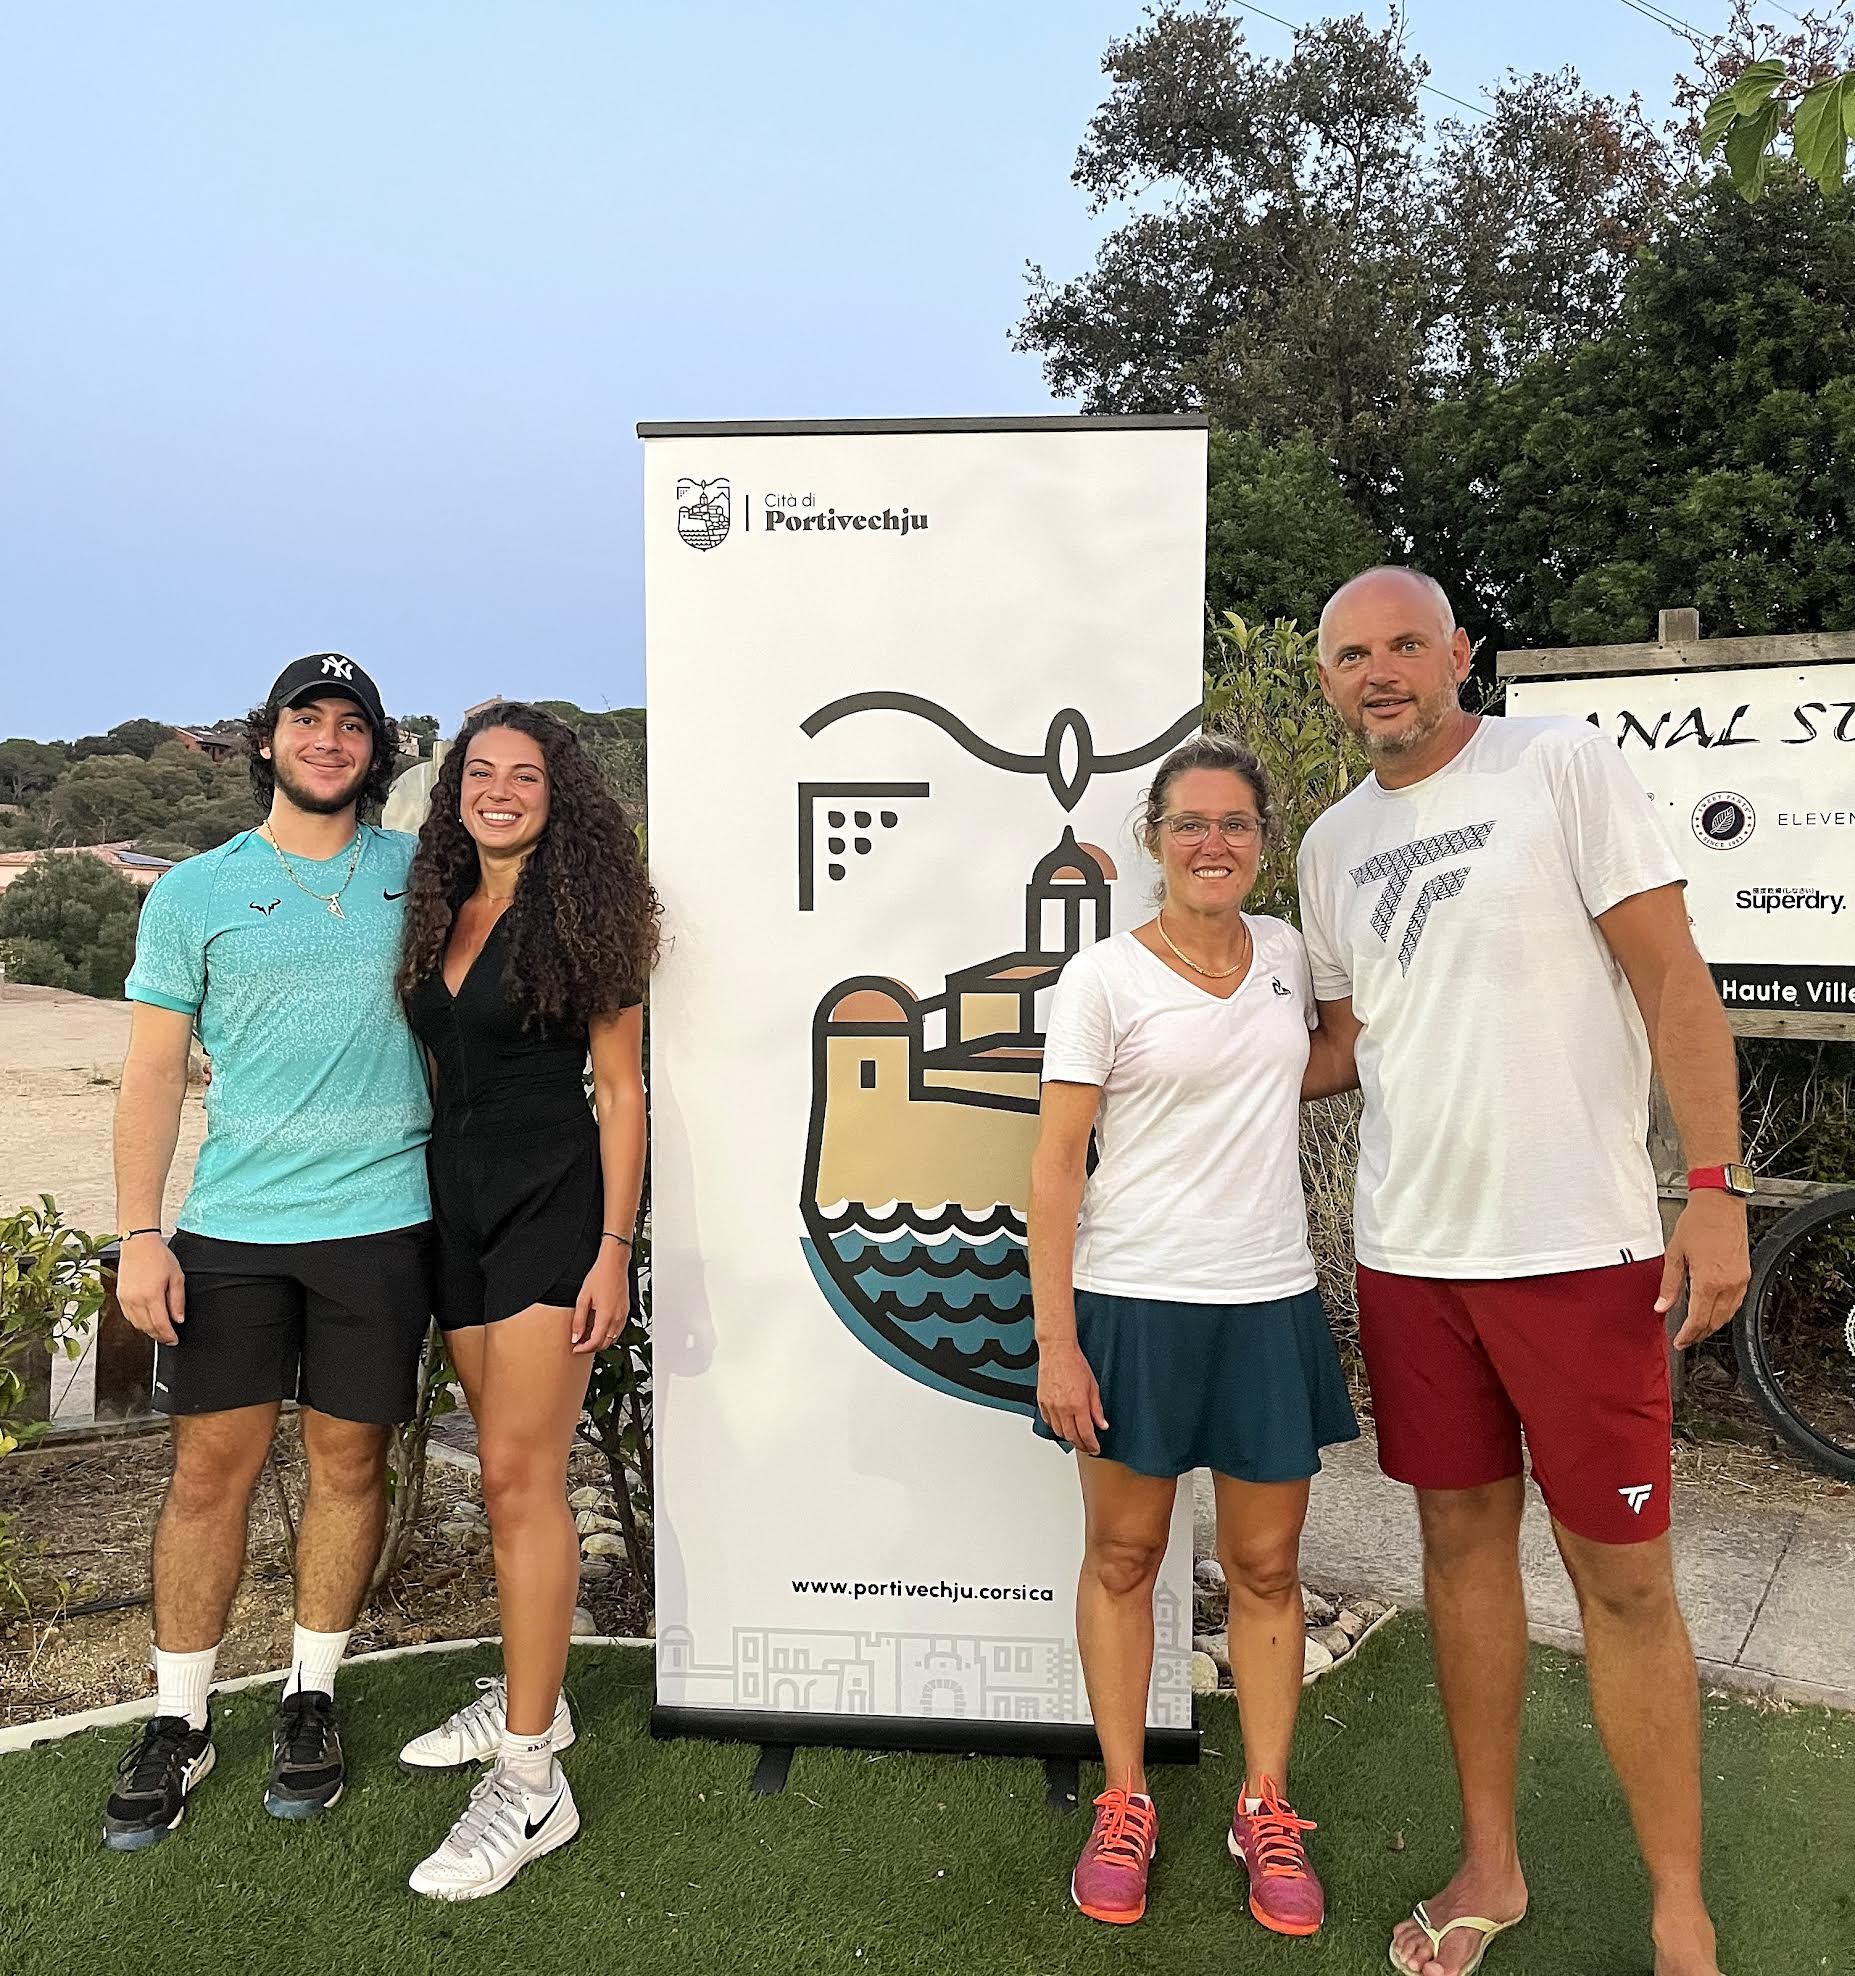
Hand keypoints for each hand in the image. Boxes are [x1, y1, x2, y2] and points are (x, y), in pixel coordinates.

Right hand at [117, 1236, 185, 1346]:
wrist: (138, 1244)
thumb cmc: (158, 1257)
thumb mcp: (176, 1277)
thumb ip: (178, 1300)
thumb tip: (178, 1319)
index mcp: (151, 1295)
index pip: (160, 1324)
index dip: (168, 1336)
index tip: (174, 1340)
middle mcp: (136, 1300)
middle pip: (148, 1328)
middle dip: (159, 1336)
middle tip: (169, 1339)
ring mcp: (126, 1299)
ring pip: (137, 1324)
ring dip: (149, 1331)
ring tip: (160, 1332)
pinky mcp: (120, 1297)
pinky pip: (129, 1317)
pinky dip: (138, 1323)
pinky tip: (147, 1321)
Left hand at [571, 1248, 629, 1354]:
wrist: (614, 1264)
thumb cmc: (600, 1276)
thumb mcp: (583, 1298)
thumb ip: (578, 1320)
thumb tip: (575, 1337)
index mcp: (606, 1316)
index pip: (595, 1342)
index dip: (583, 1349)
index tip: (575, 1348)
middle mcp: (617, 1318)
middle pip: (605, 1344)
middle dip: (591, 1347)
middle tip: (579, 1344)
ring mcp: (623, 1315)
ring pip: (613, 1339)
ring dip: (600, 1342)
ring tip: (587, 1336)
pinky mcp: (625, 1312)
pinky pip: (618, 1330)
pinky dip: (608, 1334)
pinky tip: (598, 1327)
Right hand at [1036, 1339, 1107, 1455]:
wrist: (1057, 1351)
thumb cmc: (1075, 1364)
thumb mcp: (1093, 1387)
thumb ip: (1097, 1409)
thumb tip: (1102, 1424)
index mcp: (1078, 1404)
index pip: (1086, 1433)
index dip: (1091, 1444)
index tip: (1095, 1448)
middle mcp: (1062, 1407)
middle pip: (1071, 1436)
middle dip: (1081, 1445)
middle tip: (1087, 1447)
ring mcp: (1050, 1406)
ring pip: (1058, 1431)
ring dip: (1068, 1437)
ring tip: (1076, 1438)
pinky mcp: (1042, 1402)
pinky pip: (1048, 1421)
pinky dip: (1056, 1427)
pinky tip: (1063, 1426)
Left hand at [1659, 1191, 1750, 1347]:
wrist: (1720, 1204)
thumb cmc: (1698, 1223)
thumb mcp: (1675, 1254)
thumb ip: (1669, 1285)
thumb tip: (1661, 1306)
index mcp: (1708, 1281)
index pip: (1699, 1319)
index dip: (1688, 1335)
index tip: (1679, 1341)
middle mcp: (1728, 1284)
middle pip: (1715, 1321)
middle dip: (1700, 1334)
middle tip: (1686, 1339)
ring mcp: (1740, 1280)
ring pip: (1728, 1314)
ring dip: (1713, 1325)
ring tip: (1698, 1329)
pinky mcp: (1746, 1274)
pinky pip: (1737, 1302)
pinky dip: (1725, 1312)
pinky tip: (1714, 1312)